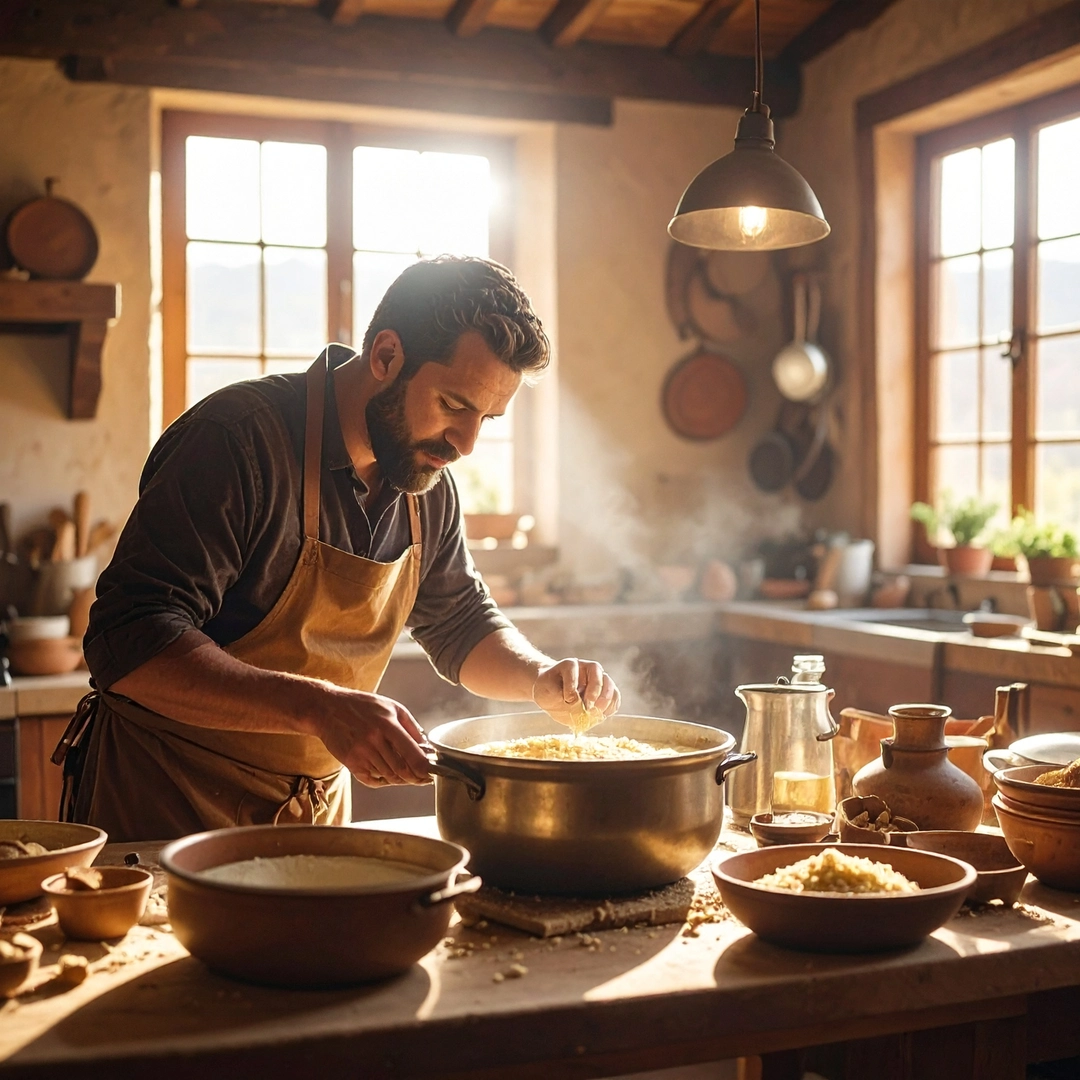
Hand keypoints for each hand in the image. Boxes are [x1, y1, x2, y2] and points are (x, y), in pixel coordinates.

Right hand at [311, 685, 432, 786]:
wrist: (327, 709)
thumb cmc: (362, 706)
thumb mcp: (391, 707)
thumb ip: (411, 726)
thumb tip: (425, 745)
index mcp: (387, 725)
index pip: (412, 754)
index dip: (425, 768)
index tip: (431, 772)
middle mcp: (374, 741)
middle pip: (401, 770)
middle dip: (416, 778)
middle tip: (423, 778)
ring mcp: (361, 754)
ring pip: (388, 776)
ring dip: (400, 779)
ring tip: (407, 774)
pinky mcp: (351, 763)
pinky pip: (372, 780)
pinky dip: (383, 781)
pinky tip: (389, 775)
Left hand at [532, 658, 619, 717]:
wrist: (551, 692)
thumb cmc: (548, 690)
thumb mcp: (547, 694)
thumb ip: (560, 700)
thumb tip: (581, 711)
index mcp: (569, 665)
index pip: (572, 669)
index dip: (571, 685)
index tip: (567, 699)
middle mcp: (586, 669)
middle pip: (597, 671)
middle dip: (594, 690)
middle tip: (588, 706)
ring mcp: (597, 680)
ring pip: (609, 684)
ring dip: (606, 700)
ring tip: (597, 712)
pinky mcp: (603, 693)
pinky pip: (614, 698)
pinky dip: (611, 707)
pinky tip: (603, 715)